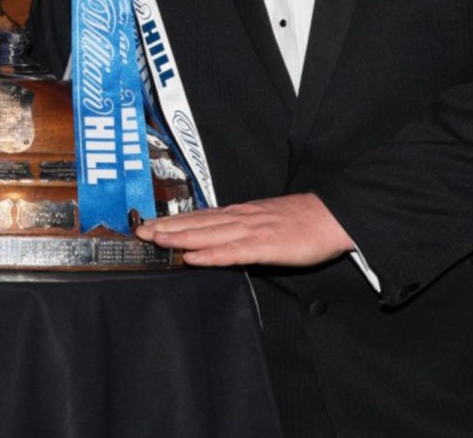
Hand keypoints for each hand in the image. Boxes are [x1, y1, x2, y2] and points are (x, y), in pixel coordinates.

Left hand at [135, 192, 354, 267]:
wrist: (333, 216)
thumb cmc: (301, 221)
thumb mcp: (264, 220)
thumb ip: (239, 228)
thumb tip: (215, 237)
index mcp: (239, 213)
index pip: (198, 217)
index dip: (171, 221)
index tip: (147, 225)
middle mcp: (240, 218)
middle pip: (196, 223)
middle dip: (166, 228)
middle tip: (139, 233)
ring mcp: (252, 230)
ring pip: (209, 234)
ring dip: (180, 237)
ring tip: (156, 241)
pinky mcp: (266, 246)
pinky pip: (234, 252)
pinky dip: (211, 255)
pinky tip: (193, 258)